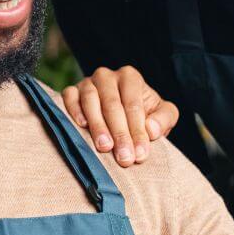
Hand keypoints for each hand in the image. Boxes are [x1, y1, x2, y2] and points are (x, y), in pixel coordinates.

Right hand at [62, 65, 178, 166]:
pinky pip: (69, 98)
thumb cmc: (144, 115)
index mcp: (130, 77)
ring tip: (105, 147)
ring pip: (90, 101)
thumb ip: (164, 119)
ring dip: (98, 126)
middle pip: (112, 104)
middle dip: (120, 133)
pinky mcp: (71, 91)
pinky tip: (82, 127)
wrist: (121, 116)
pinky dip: (74, 111)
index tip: (140, 154)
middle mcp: (107, 76)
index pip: (133, 104)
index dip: (137, 130)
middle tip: (124, 157)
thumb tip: (151, 129)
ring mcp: (87, 82)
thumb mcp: (163, 115)